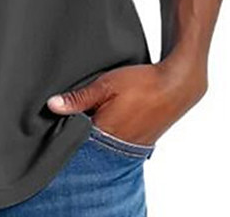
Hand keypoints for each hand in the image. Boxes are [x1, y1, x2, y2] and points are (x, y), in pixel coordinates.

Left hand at [46, 60, 207, 145]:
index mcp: (106, 133)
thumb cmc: (142, 82)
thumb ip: (79, 97)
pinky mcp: (140, 143)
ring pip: (102, 145)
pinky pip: (117, 143)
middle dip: (78, 132)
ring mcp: (130, 147)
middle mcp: (118, 147)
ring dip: (94, 133)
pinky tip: (107, 118)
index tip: (55, 120)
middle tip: (72, 114)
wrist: (177, 85)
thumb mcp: (105, 84)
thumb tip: (52, 106)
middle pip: (88, 145)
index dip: (64, 130)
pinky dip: (108, 133)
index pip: (75, 140)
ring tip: (90, 114)